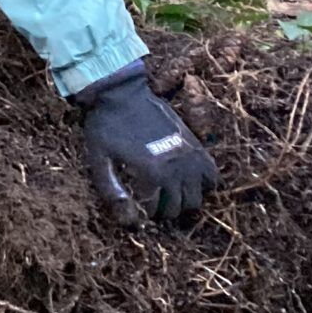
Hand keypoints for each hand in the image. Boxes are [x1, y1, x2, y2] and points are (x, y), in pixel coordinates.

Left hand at [77, 64, 215, 226]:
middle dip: (167, 210)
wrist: (122, 95)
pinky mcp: (196, 145)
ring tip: (169, 194)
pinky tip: (188, 180)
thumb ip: (110, 189)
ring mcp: (190, 156)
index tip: (139, 209)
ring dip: (185, 200)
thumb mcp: (98, 159)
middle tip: (153, 204)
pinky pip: (212, 174)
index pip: (158, 210)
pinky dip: (205, 183)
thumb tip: (127, 217)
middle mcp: (176, 167)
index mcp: (153, 173)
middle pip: (181, 207)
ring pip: (199, 196)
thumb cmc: (106, 127)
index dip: (147, 214)